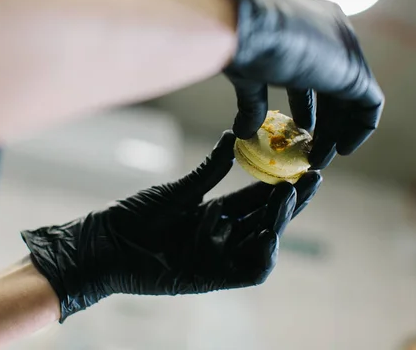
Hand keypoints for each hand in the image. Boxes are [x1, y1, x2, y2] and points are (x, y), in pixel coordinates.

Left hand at [21, 131, 320, 321]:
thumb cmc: (135, 215)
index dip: (281, 184)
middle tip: (310, 178)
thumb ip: (208, 171)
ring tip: (288, 195)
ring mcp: (218, 256)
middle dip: (291, 200)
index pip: (258, 198)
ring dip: (280, 222)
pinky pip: (249, 271)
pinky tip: (270, 232)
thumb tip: (232, 137)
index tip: (302, 165)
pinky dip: (264, 255)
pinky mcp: (211, 278)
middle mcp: (222, 234)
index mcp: (216, 212)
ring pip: (263, 243)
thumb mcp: (178, 191)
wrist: (104, 243)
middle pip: (267, 218)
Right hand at [165, 0, 383, 168]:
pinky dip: (359, 130)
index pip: (316, 70)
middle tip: (308, 150)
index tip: (298, 130)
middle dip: (323, 123)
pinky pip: (369, 105)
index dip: (307, 105)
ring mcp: (346, 50)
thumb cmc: (241, 41)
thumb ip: (253, 101)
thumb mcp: (248, 74)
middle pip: (335, 87)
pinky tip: (341, 149)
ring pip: (352, 99)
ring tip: (318, 158)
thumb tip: (244, 131)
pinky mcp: (355, 70)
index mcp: (307, 25)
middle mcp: (332, 33)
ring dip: (337, 132)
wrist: (248, 26)